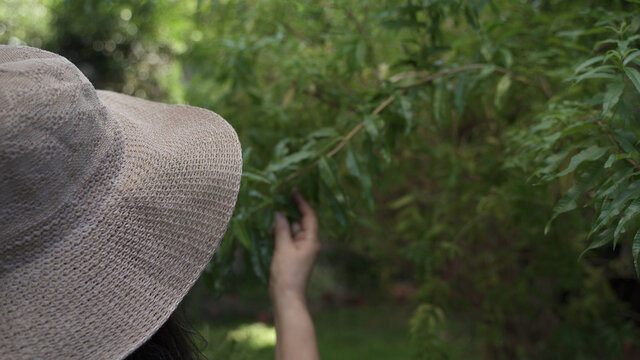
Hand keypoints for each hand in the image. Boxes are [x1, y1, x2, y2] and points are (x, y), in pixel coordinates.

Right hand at [269, 189, 319, 304]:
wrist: (287, 298)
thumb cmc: (287, 273)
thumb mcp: (283, 248)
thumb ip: (282, 229)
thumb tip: (279, 213)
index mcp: (311, 240)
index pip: (309, 216)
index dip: (302, 202)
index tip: (293, 190)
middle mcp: (309, 243)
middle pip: (301, 222)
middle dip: (289, 213)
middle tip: (276, 202)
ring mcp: (301, 250)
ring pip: (292, 231)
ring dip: (282, 225)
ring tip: (269, 220)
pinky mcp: (293, 256)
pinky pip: (288, 240)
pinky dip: (280, 234)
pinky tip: (269, 232)